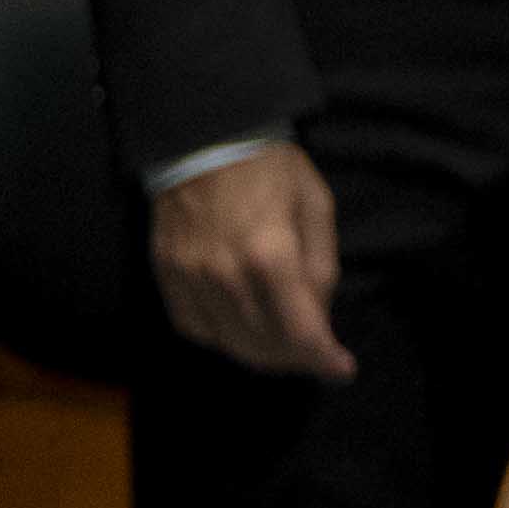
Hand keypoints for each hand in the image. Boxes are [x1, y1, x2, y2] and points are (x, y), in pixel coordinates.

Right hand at [152, 140, 350, 381]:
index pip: (299, 333)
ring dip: (261, 354)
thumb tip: (319, 318)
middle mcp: (226, 275)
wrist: (204, 138)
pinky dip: (221, 337)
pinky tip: (240, 327)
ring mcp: (190, 277)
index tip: (342, 369)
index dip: (324, 359)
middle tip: (315, 355)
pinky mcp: (166, 274)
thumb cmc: (270, 168)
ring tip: (283, 346)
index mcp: (271, 255)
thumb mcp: (315, 206)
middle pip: (263, 347)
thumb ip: (321, 267)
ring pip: (228, 343)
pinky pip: (193, 327)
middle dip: (296, 360)